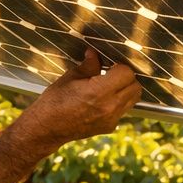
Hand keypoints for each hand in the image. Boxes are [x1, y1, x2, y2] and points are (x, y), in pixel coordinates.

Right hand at [15, 46, 140, 151]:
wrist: (46, 129)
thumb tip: (95, 53)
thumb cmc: (54, 102)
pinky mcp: (110, 127)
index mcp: (99, 92)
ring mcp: (111, 119)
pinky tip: (102, 99)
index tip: (110, 64)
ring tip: (108, 86)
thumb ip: (88, 65)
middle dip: (126, 77)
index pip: (127, 73)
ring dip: (126, 89)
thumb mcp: (70, 78)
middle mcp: (109, 107)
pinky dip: (119, 101)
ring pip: (133, 98)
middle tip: (111, 73)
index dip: (119, 66)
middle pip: (135, 86)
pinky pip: (124, 109)